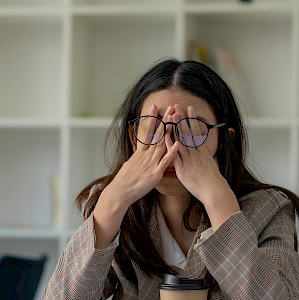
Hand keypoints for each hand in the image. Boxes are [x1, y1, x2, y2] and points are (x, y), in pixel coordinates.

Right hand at [93, 104, 178, 248]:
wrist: (119, 192)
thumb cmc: (124, 181)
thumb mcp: (130, 165)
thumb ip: (137, 158)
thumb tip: (138, 153)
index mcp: (140, 153)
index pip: (146, 132)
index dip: (151, 119)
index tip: (155, 107)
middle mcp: (145, 156)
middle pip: (156, 135)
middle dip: (164, 120)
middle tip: (170, 107)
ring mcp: (151, 164)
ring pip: (162, 144)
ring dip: (170, 131)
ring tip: (176, 119)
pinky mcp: (155, 173)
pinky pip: (165, 162)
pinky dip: (172, 152)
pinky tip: (178, 143)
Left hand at [165, 104, 239, 228]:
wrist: (214, 191)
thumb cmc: (212, 181)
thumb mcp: (211, 164)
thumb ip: (205, 156)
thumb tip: (203, 151)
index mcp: (202, 151)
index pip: (196, 131)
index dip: (191, 120)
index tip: (189, 109)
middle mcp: (195, 153)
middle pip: (188, 132)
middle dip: (182, 118)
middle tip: (177, 106)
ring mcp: (189, 160)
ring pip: (181, 140)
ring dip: (176, 127)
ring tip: (171, 115)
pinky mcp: (183, 169)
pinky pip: (175, 155)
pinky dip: (170, 145)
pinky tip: (166, 136)